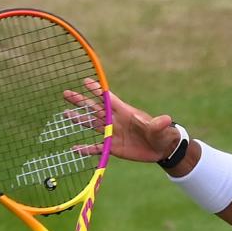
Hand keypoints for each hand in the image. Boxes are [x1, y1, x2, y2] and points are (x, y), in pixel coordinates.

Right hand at [62, 79, 179, 162]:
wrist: (161, 149)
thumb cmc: (161, 134)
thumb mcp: (160, 129)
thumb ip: (158, 125)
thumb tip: (166, 120)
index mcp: (125, 112)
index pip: (108, 99)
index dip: (97, 90)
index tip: (85, 81)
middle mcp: (115, 120)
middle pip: (94, 109)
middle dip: (81, 101)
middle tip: (66, 93)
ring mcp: (113, 133)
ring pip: (92, 124)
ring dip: (79, 120)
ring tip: (65, 114)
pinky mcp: (113, 147)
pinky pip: (97, 147)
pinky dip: (86, 149)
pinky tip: (74, 149)